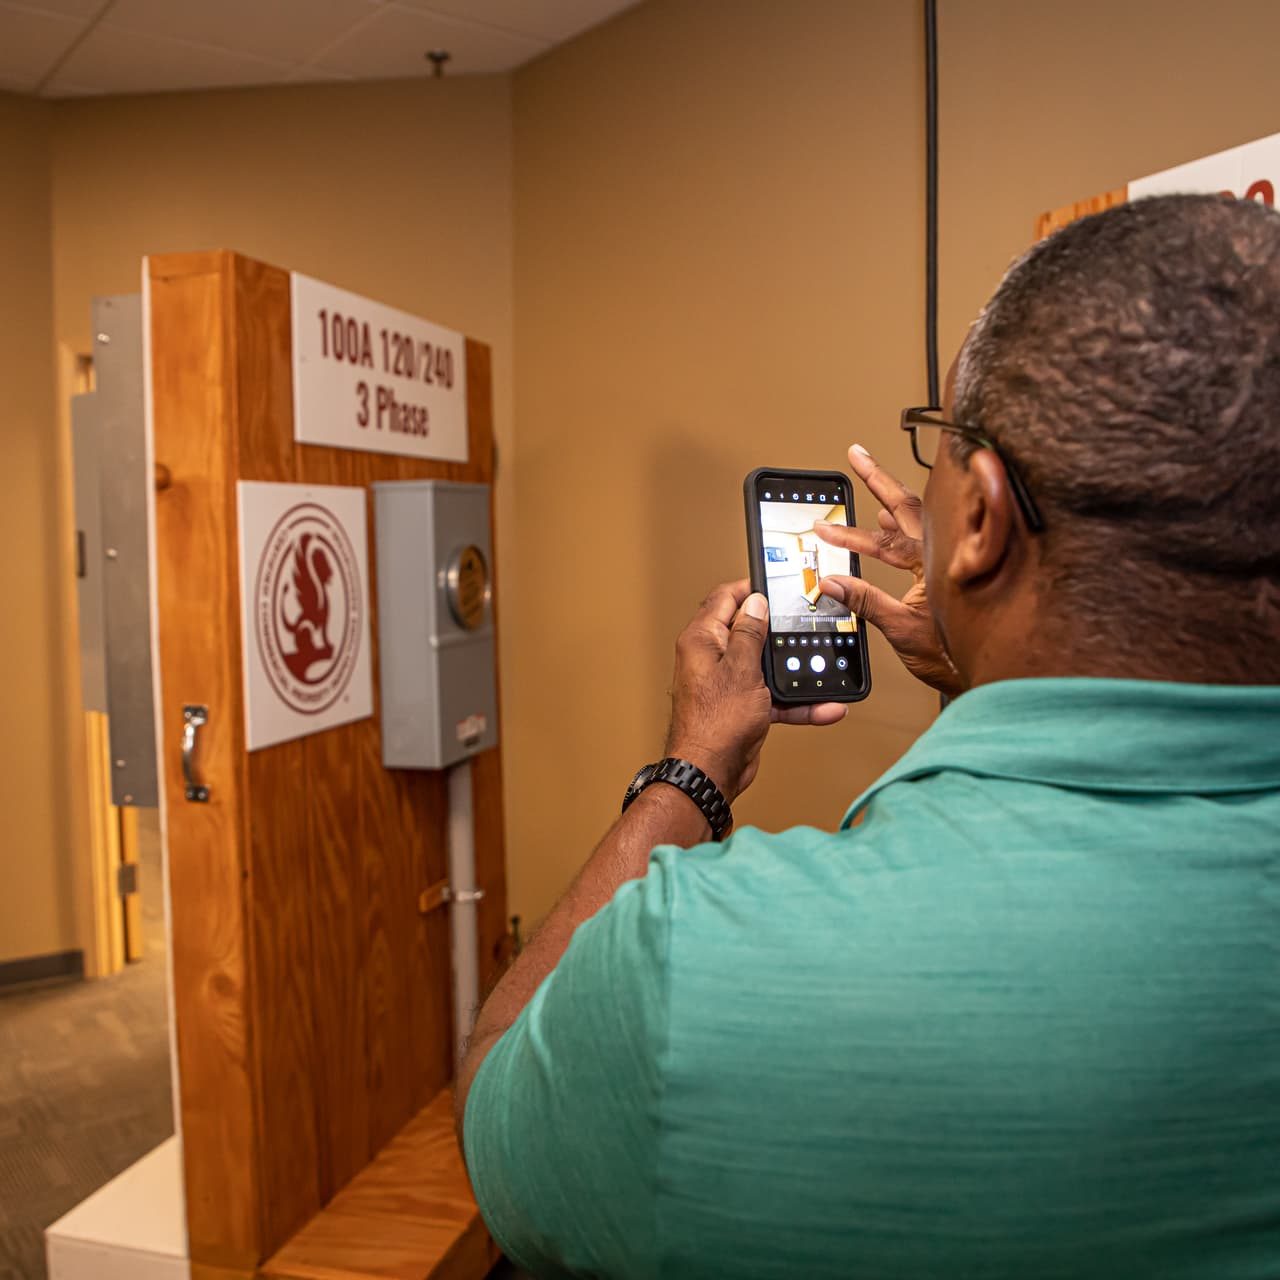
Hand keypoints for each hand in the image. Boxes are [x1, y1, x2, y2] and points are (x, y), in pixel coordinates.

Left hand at [665, 580, 846, 803]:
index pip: (724, 600)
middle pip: (748, 631)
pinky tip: (824, 707)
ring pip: (765, 667)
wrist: (710, 773)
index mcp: (703, 641)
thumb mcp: (741, 669)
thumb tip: (754, 603)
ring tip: (821, 668)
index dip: (749, 590)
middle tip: (804, 621)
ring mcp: (728, 684)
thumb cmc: (715, 723)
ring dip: (793, 672)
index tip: (775, 586)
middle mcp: (712, 659)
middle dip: (778, 630)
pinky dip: (796, 702)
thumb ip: (750, 633)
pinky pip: (773, 697)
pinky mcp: (742, 708)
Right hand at [814, 444, 963, 697]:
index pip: (886, 536)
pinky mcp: (952, 572)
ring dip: (893, 502)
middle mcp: (947, 553)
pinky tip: (893, 522)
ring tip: (876, 486)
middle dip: (878, 480)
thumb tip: (832, 583)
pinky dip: (907, 526)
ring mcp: (951, 560)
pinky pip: (927, 538)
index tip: (824, 526)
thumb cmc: (955, 656)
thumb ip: (865, 602)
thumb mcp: (901, 629)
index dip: (850, 531)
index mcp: (935, 562)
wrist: (987, 674)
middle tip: (858, 456)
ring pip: (919, 520)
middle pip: (907, 507)